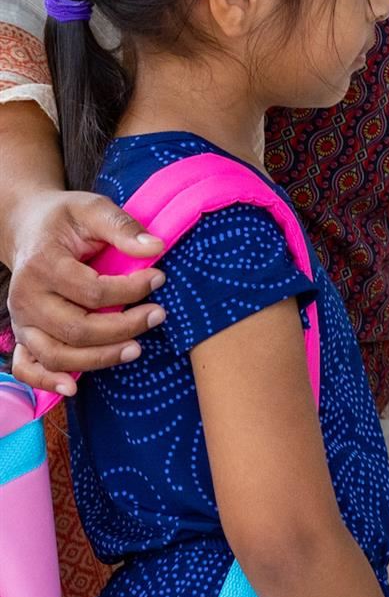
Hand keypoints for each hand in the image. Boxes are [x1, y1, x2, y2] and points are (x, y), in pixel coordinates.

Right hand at [5, 191, 165, 392]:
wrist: (29, 228)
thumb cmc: (65, 220)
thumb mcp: (93, 209)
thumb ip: (122, 227)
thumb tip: (156, 248)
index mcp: (43, 266)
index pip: (92, 291)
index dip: (131, 290)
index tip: (159, 278)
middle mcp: (26, 298)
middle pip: (76, 329)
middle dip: (123, 328)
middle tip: (158, 315)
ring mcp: (22, 320)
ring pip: (57, 354)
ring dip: (99, 358)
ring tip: (137, 349)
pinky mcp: (22, 334)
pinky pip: (27, 367)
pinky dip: (46, 381)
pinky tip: (73, 387)